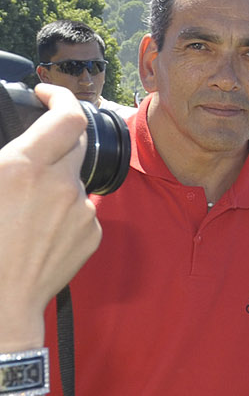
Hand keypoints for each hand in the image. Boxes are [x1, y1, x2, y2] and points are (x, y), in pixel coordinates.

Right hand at [0, 83, 100, 336]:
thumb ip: (4, 160)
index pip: (68, 116)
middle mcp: (60, 184)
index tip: (48, 94)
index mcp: (23, 167)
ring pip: (74, 178)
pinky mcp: (92, 233)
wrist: (1, 300)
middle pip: (75, 142)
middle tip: (34, 149)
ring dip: (55, 180)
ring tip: (25, 206)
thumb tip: (14, 152)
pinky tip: (39, 228)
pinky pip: (82, 208)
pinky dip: (64, 209)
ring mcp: (81, 210)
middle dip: (57, 137)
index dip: (63, 96)